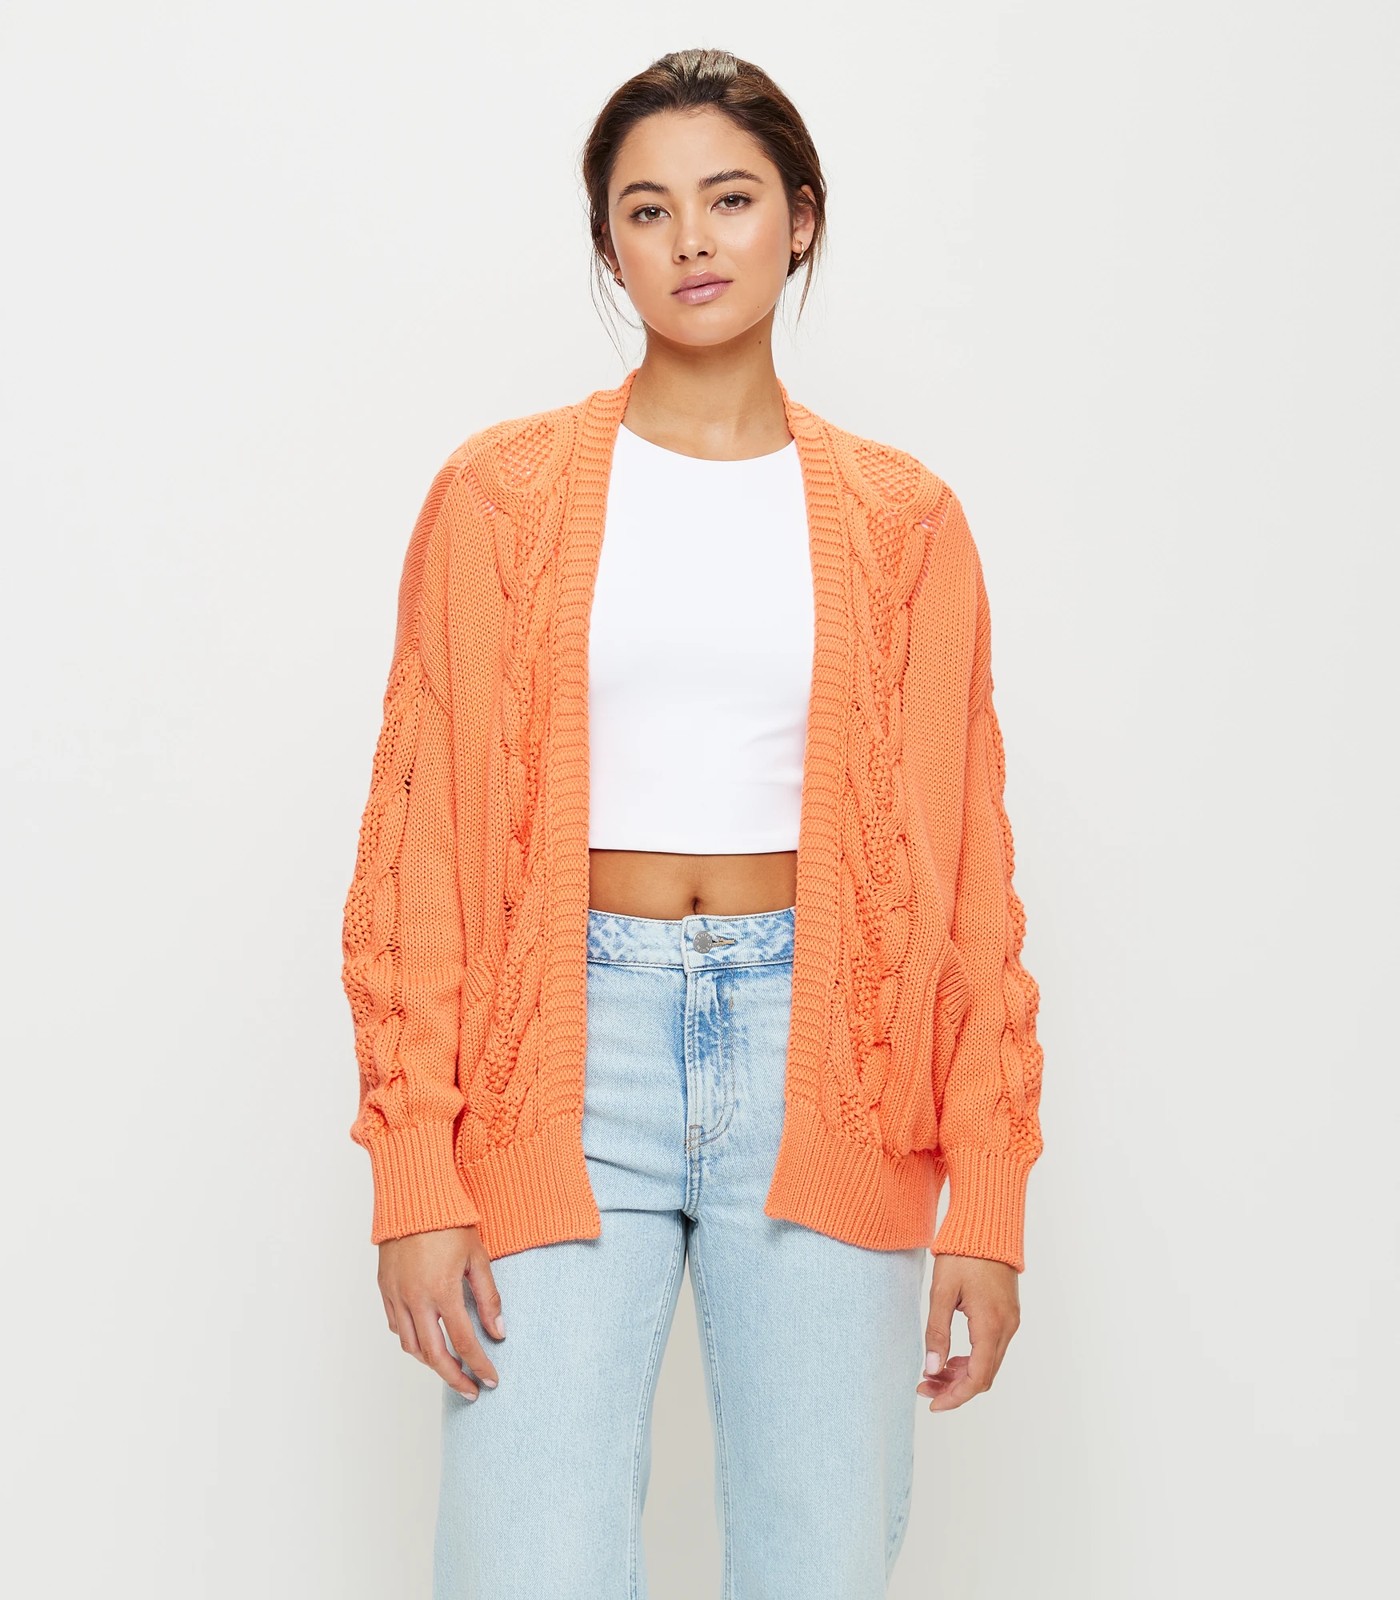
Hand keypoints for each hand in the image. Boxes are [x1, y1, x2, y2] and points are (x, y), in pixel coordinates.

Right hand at [377, 1225, 504, 1400]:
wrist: (413, 1198)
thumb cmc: (450, 1223)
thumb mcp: (478, 1257)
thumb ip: (488, 1297)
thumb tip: (498, 1333)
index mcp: (442, 1291)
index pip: (464, 1342)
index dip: (479, 1366)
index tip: (491, 1381)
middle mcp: (416, 1299)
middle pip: (434, 1355)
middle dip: (454, 1378)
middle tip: (471, 1391)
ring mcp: (396, 1296)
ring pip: (411, 1346)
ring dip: (432, 1362)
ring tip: (451, 1368)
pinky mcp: (385, 1289)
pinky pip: (396, 1327)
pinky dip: (412, 1341)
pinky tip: (426, 1341)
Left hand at [918, 1253, 1019, 1410]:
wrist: (987, 1225)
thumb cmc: (962, 1254)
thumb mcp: (941, 1292)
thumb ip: (937, 1332)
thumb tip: (931, 1369)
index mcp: (991, 1325)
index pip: (977, 1378)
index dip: (955, 1397)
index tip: (932, 1404)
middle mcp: (1006, 1327)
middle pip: (984, 1375)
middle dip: (955, 1388)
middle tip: (924, 1387)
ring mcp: (1010, 1321)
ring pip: (988, 1363)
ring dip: (962, 1374)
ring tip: (932, 1373)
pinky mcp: (1007, 1314)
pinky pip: (992, 1348)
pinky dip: (971, 1359)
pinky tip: (950, 1357)